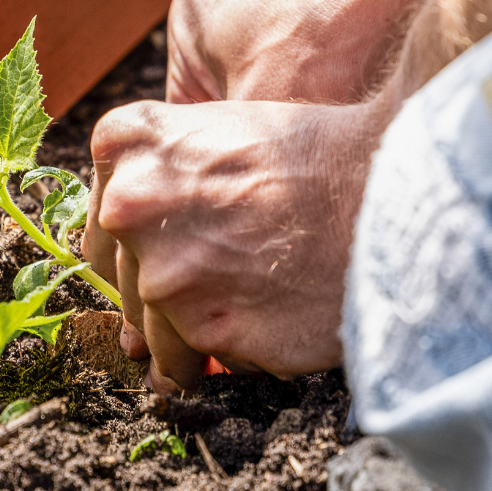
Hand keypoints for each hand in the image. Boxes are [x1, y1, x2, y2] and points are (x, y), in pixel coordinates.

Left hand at [84, 96, 386, 393]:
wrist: (387, 187)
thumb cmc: (313, 154)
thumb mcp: (215, 130)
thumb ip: (160, 181)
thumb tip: (130, 258)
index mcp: (125, 147)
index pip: (103, 226)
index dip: (139, 250)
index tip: (169, 257)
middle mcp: (128, 210)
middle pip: (127, 282)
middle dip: (167, 294)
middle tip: (222, 287)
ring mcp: (164, 275)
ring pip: (157, 332)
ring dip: (189, 339)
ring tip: (243, 319)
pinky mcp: (205, 330)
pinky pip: (202, 360)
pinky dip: (232, 353)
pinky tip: (270, 324)